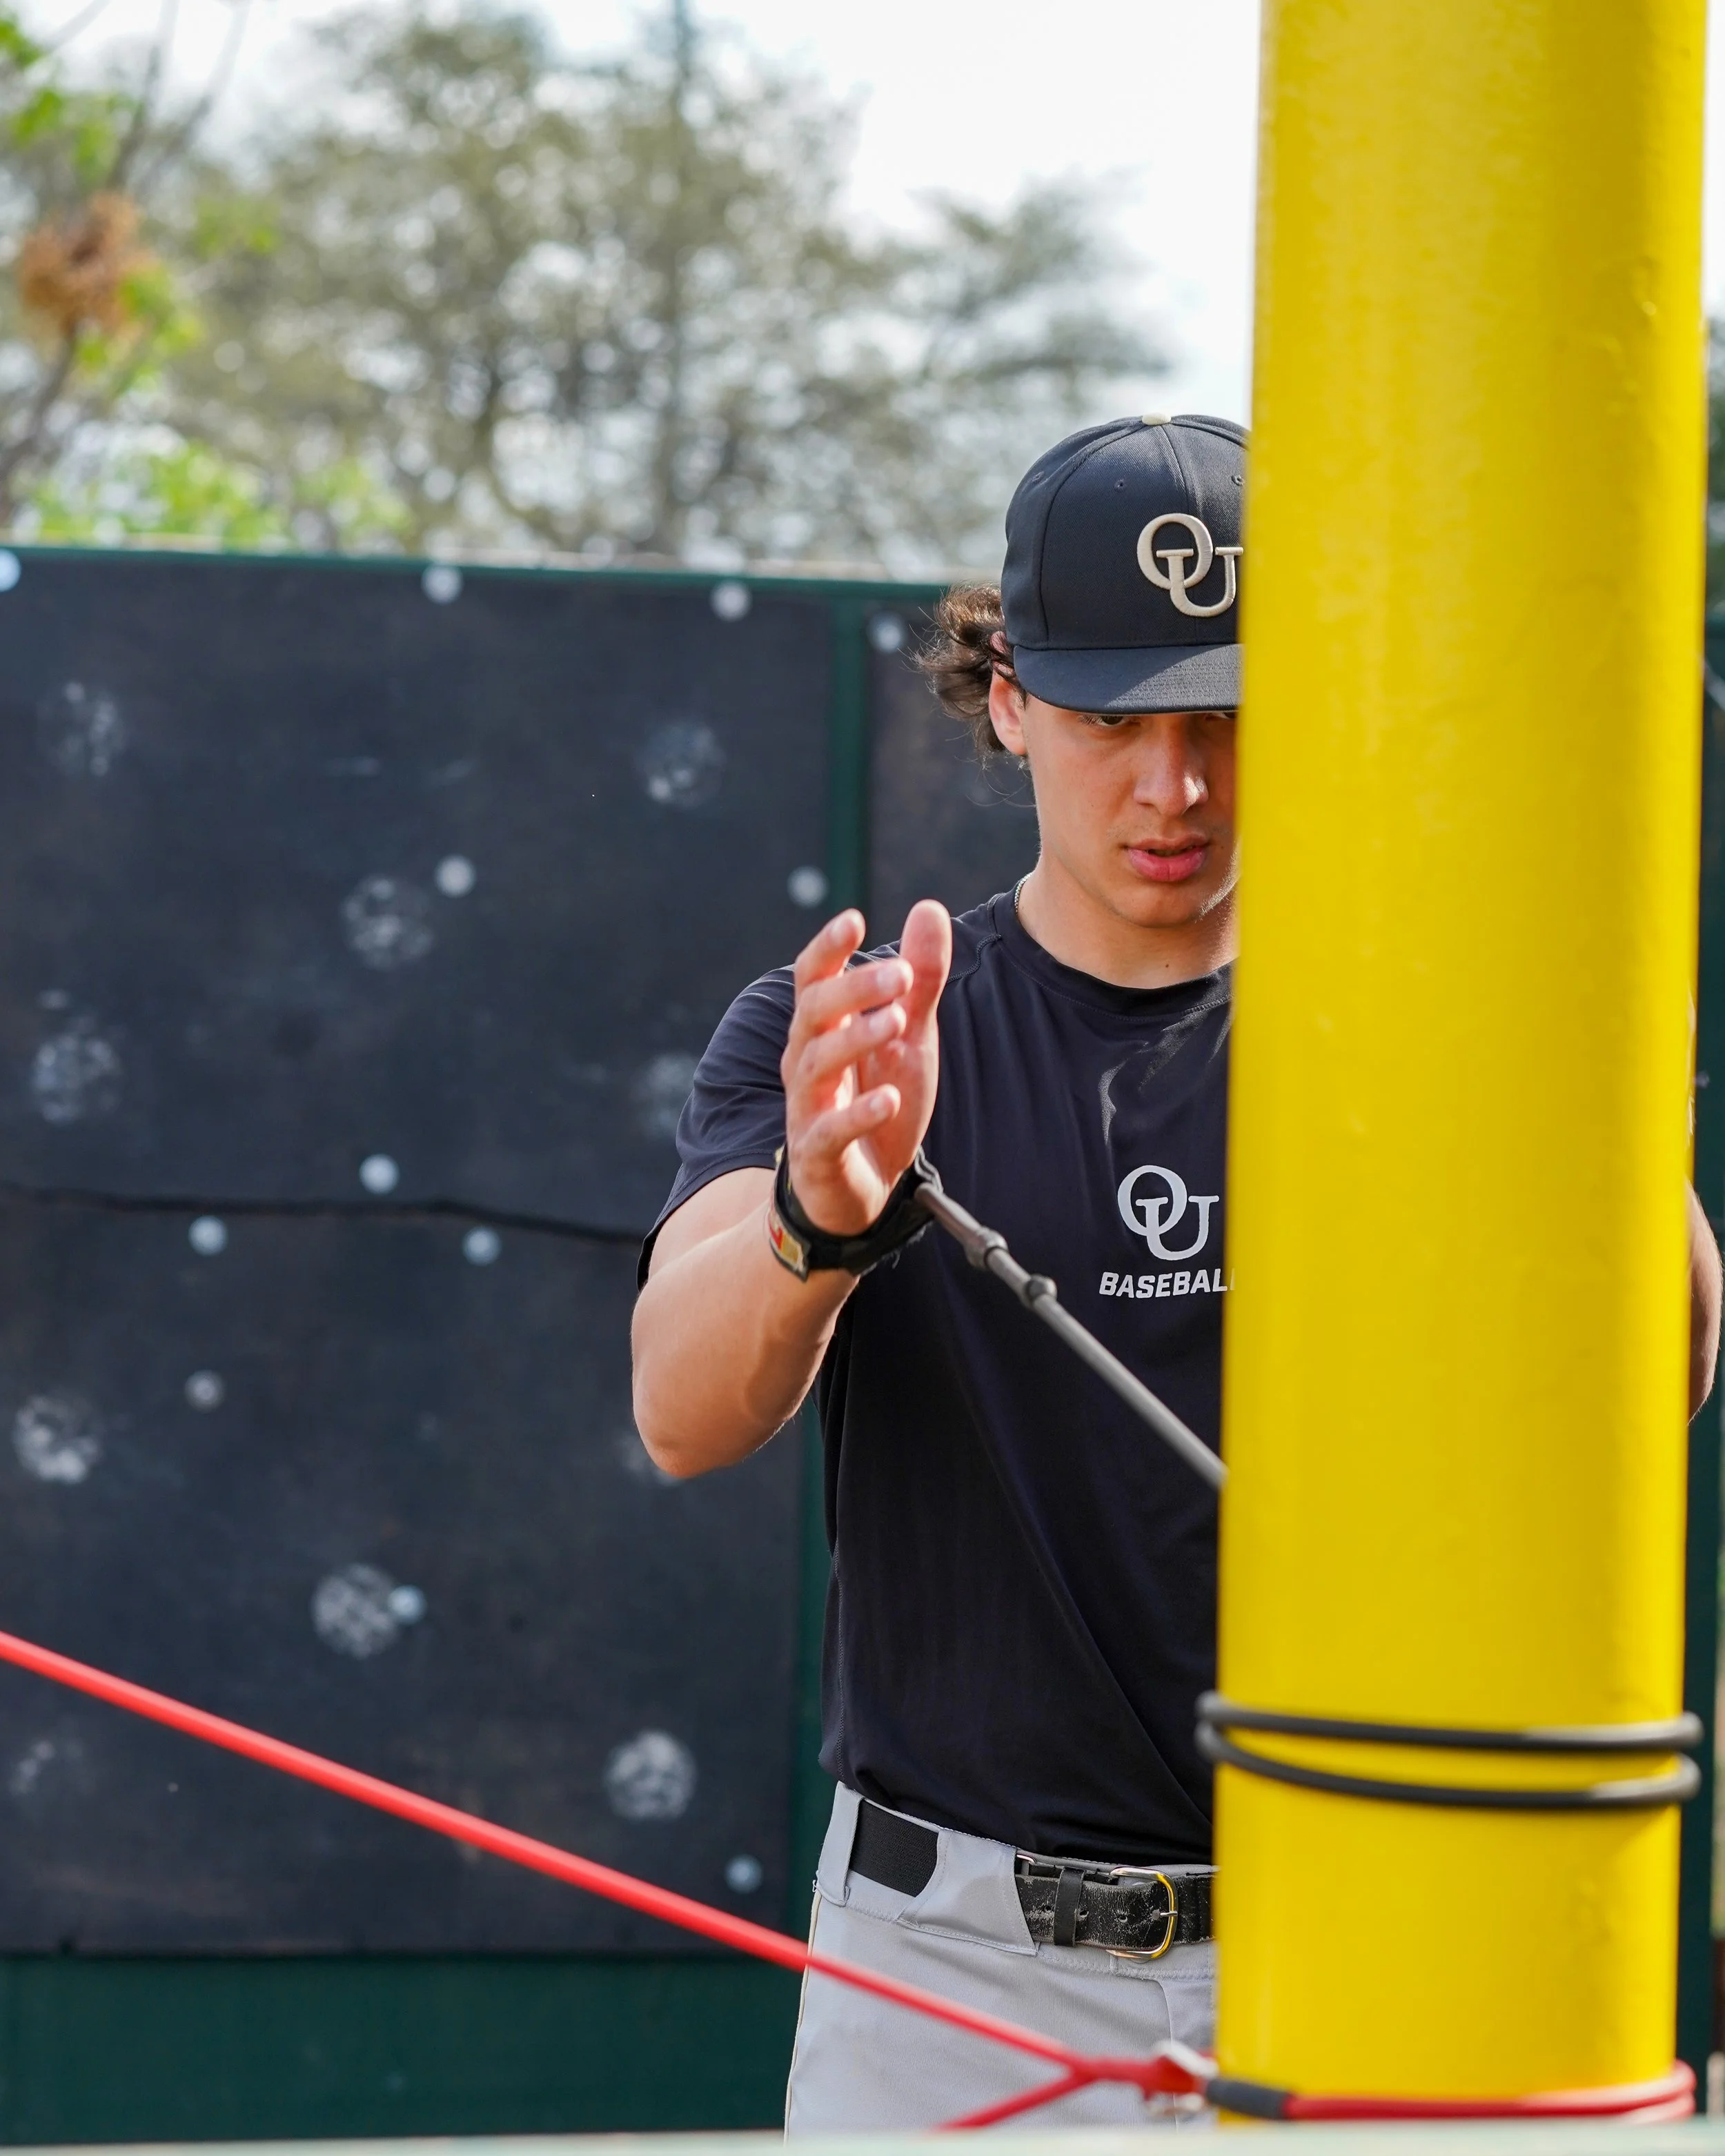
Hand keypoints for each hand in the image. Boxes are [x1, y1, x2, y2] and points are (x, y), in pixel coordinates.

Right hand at [779, 900, 952, 1237]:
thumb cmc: (877, 1099)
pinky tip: (888, 1098)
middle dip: (852, 990)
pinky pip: (830, 1132)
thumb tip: (928, 907)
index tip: (854, 920)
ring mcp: (808, 1108)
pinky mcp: (817, 1154)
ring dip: (856, 1040)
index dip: (828, 948)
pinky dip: (857, 1114)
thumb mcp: (908, 1037)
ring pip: (816, 1066)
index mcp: (822, 1029)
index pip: (814, 978)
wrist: (859, 1190)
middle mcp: (805, 1062)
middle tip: (899, 974)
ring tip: (896, 1022)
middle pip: (814, 1013)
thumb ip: (918, 980)